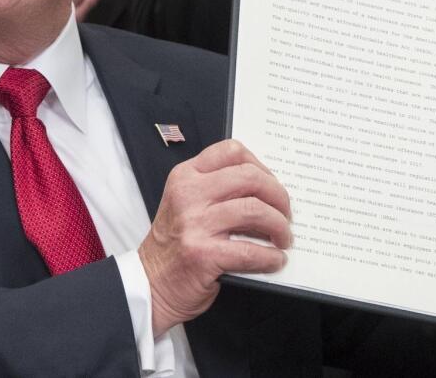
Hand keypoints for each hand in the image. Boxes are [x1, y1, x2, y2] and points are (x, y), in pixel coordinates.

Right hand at [139, 140, 290, 335]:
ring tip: (283, 238)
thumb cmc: (174, 245)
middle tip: (286, 213)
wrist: (150, 284)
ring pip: (255, 210)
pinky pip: (251, 250)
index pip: (232, 151)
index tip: (271, 183)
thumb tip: (268, 191)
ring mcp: (195, 224)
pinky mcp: (203, 254)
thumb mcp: (186, 204)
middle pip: (250, 178)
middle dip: (278, 195)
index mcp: (186, 176)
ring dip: (279, 226)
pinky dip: (270, 257)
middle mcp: (189, 195)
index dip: (261, 165)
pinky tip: (275, 260)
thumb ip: (217, 190)